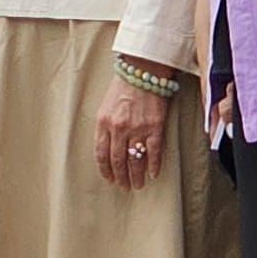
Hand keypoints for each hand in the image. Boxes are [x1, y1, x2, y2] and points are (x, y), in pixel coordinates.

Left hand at [93, 69, 174, 186]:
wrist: (143, 70)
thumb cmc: (123, 86)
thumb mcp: (105, 106)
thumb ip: (104, 127)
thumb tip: (107, 149)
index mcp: (103, 123)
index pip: (101, 154)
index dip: (105, 170)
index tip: (109, 179)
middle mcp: (118, 129)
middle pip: (118, 161)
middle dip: (120, 177)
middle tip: (124, 186)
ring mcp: (137, 129)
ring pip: (135, 160)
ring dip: (136, 176)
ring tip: (138, 185)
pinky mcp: (155, 127)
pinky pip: (154, 152)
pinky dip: (154, 165)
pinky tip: (154, 174)